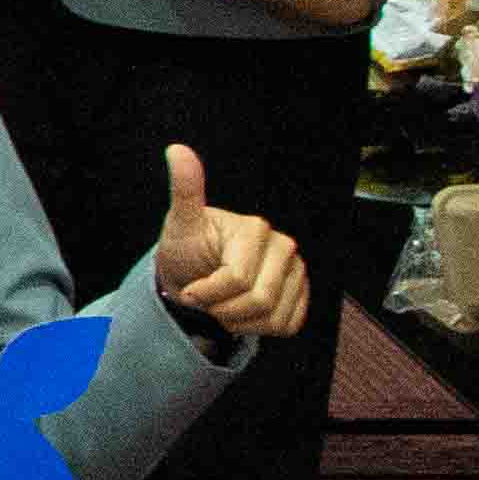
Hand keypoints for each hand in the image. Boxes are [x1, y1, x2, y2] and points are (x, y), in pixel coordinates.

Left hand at [149, 143, 313, 339]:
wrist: (196, 273)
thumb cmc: (188, 248)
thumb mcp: (181, 222)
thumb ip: (185, 190)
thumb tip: (177, 150)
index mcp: (256, 229)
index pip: (236, 279)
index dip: (206, 293)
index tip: (190, 289)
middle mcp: (285, 248)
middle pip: (258, 300)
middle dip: (222, 309)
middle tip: (207, 299)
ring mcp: (297, 273)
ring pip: (273, 317)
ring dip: (239, 321)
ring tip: (223, 304)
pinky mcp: (301, 296)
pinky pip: (286, 326)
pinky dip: (258, 329)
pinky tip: (242, 312)